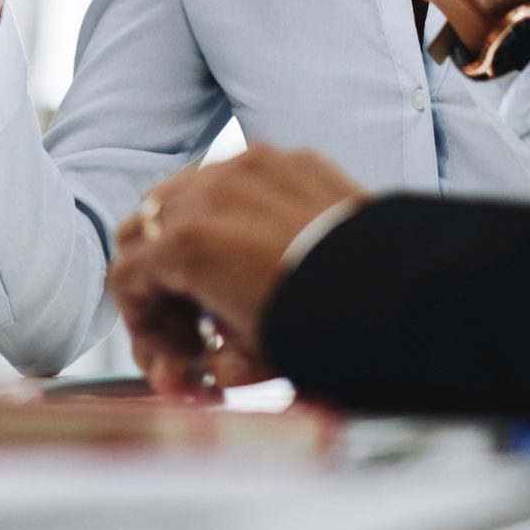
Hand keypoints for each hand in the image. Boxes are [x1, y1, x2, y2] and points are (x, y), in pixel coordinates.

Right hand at [106, 148, 365, 396]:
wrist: (404, 293)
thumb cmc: (329, 329)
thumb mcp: (253, 361)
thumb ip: (210, 364)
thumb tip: (205, 370)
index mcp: (185, 245)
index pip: (124, 277)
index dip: (141, 323)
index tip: (176, 350)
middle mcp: (205, 194)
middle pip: (142, 227)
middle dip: (157, 277)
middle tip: (191, 321)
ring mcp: (245, 168)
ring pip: (183, 192)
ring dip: (187, 236)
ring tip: (222, 279)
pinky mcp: (285, 158)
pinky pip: (235, 177)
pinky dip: (233, 210)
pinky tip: (263, 248)